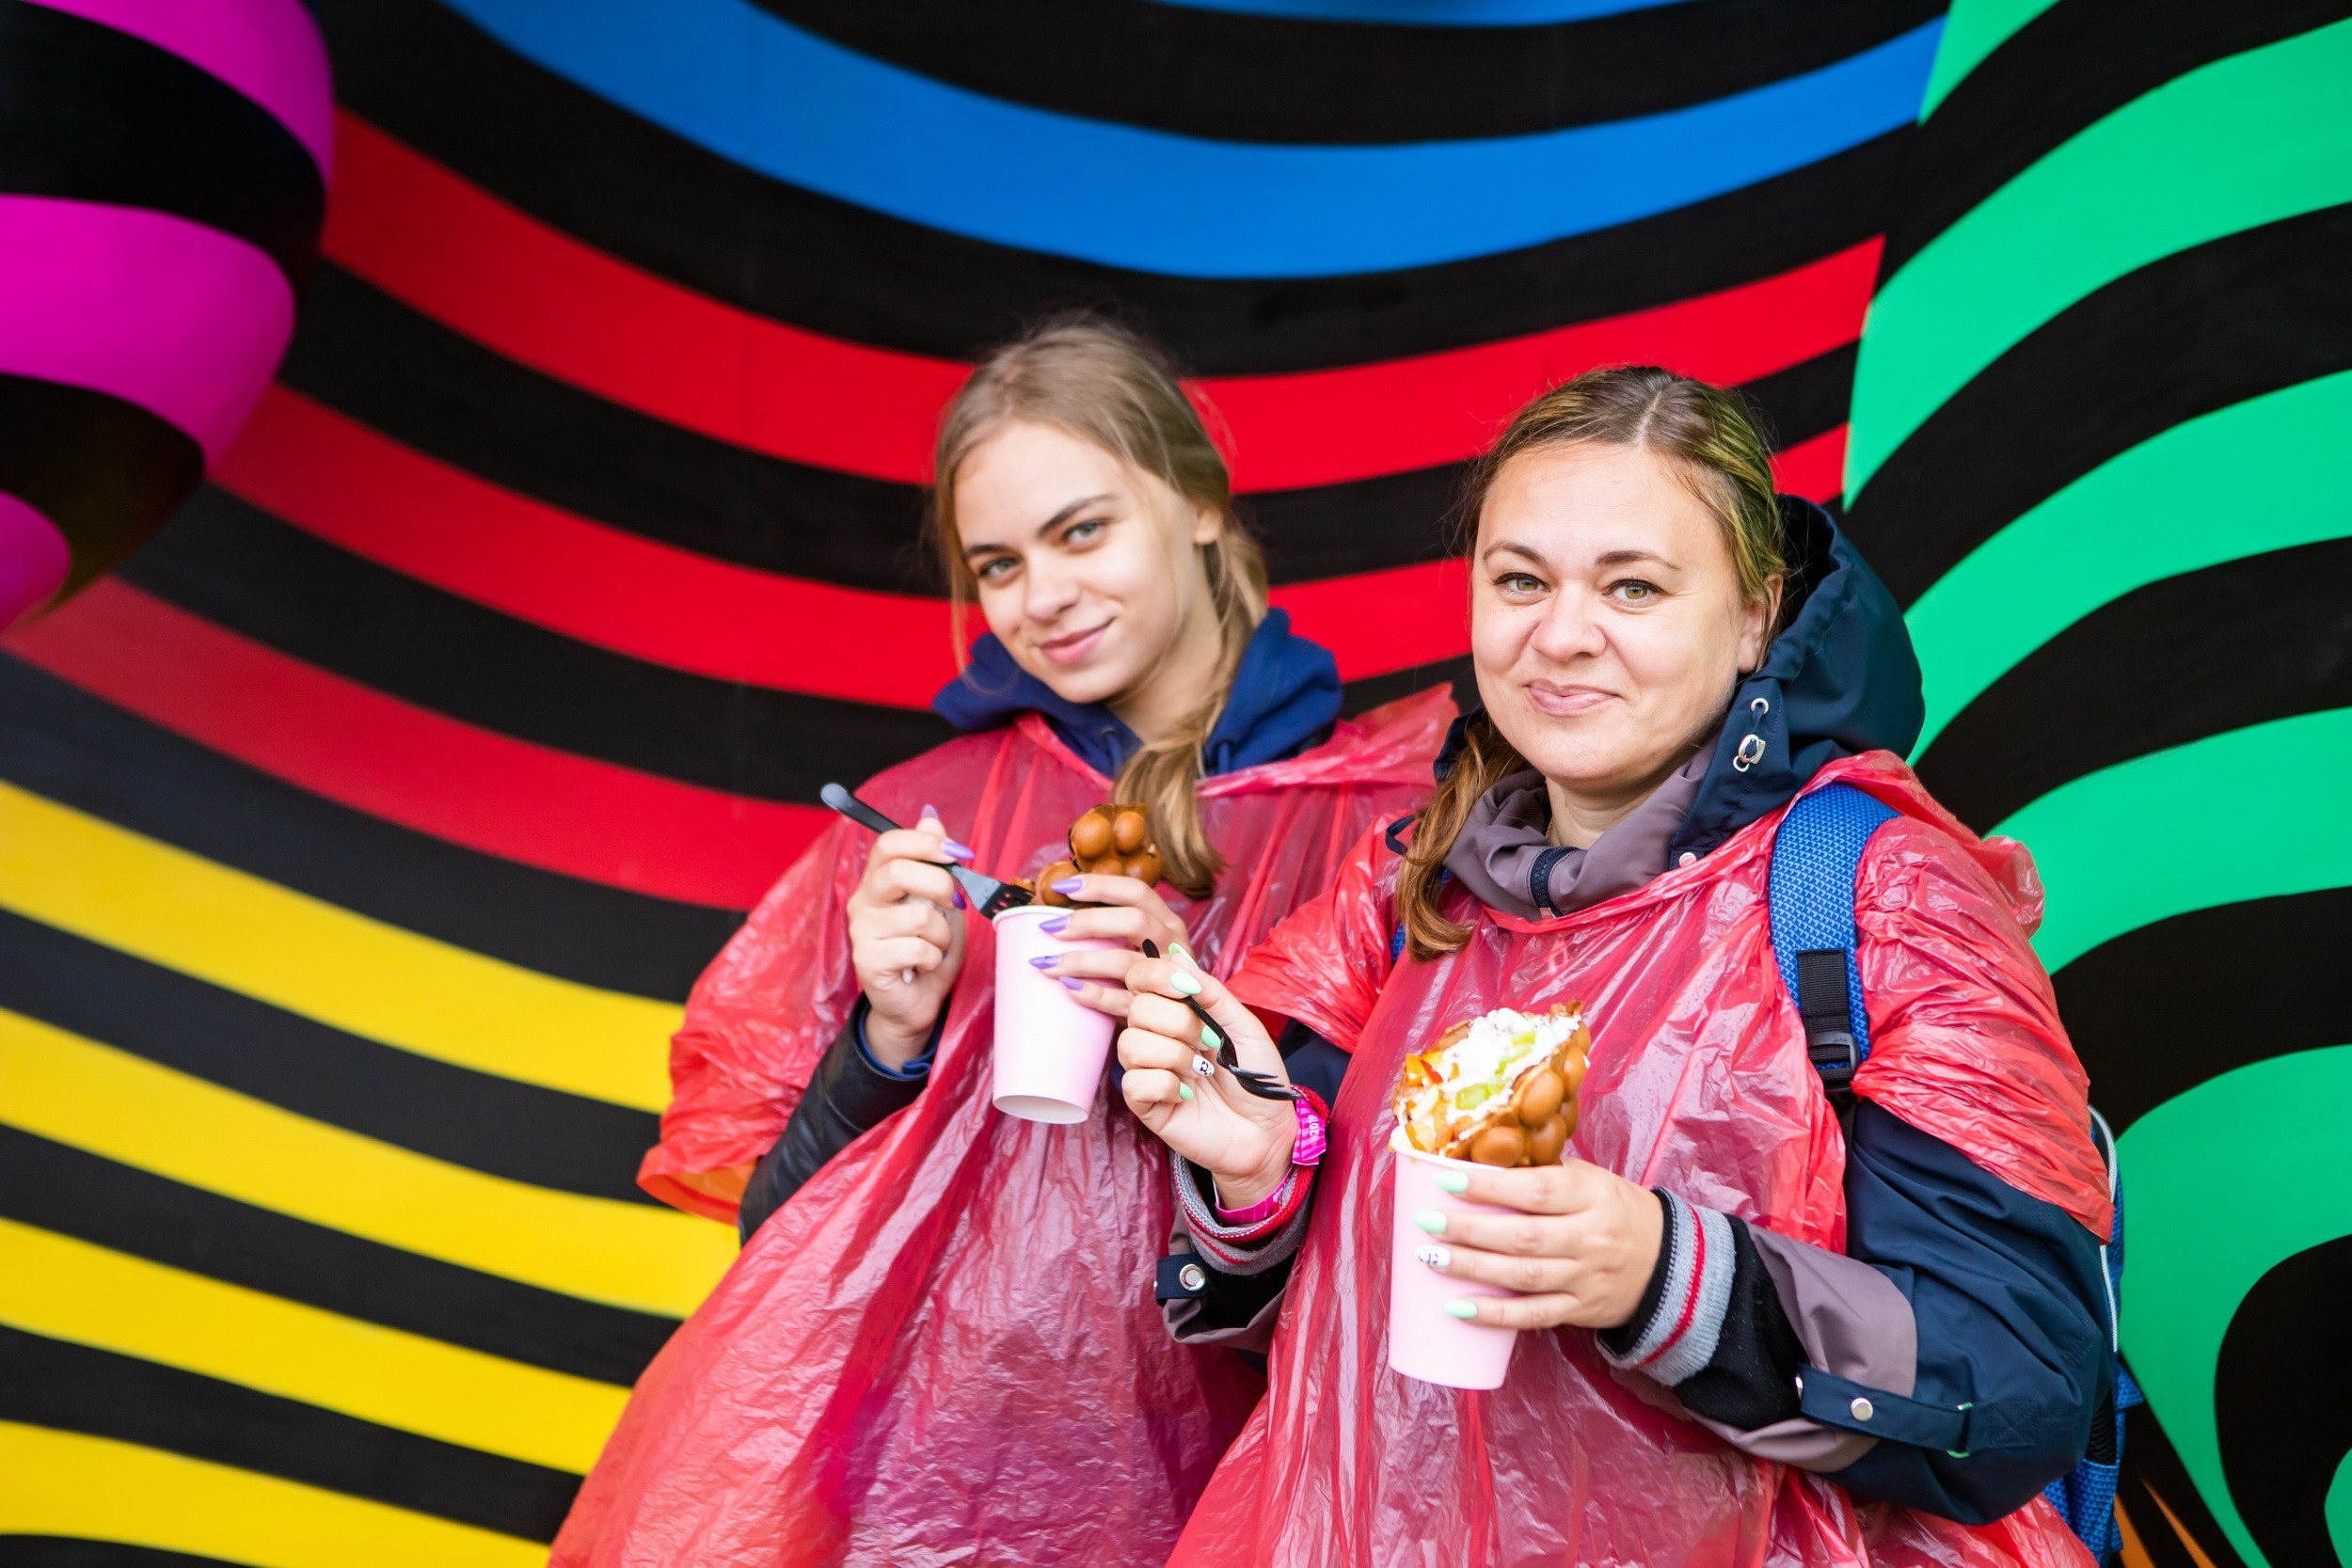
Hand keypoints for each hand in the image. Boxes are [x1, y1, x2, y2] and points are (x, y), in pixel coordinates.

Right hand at [843, 805, 968, 1066]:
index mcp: (879, 880)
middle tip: (954, 905)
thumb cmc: (928, 950)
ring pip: (918, 916)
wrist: (916, 1002)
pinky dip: (933, 958)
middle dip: (941, 885)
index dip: (927, 842)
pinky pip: (916, 948)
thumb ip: (935, 862)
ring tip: (935, 947)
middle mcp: (863, 901)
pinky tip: (923, 965)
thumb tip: (931, 815)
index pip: (890, 843)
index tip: (959, 853)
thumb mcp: (940, 902)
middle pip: (899, 871)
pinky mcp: (866, 960)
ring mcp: (861, 931)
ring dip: (942, 934)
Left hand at [1022, 872, 1192, 1019]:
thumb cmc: (1146, 974)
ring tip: (1047, 964)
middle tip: (1049, 927)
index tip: (1062, 886)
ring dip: (1081, 961)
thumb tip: (1056, 912)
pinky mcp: (1155, 1009)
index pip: (1137, 892)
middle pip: (1134, 921)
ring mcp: (1166, 978)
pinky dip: (1093, 994)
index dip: (1100, 885)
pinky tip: (1069, 988)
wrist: (1176, 1022)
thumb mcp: (1142, 944)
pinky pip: (1121, 1000)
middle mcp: (1171, 944)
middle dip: (1088, 921)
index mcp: (1166, 921)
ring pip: (1124, 961)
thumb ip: (1112, 927)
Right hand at [1117, 954, 1297, 1207]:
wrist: (1267, 1130)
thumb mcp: (1243, 1025)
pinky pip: (1135, 1081)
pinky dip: (1167, 1085)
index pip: (1141, 977)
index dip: (1156, 975)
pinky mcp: (1144, 1103)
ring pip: (1131, 1044)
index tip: (1188, 990)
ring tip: (1201, 1073)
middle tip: (1210, 1043)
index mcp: (1176, 1011)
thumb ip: (1210, 992)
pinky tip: (1189, 1094)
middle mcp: (1155, 1035)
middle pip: (1138, 1008)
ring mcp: (1146, 1069)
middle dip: (1180, 1023)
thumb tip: (1176, 954)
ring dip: (1175, 1056)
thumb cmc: (1257, 1077)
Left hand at [1410, 1160, 1662, 1329]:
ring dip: (1473, 1269)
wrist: (1668, 1263)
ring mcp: (1586, 1278)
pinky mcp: (1582, 1311)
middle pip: (1524, 1236)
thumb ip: (1545, 1171)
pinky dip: (1496, 1315)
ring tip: (1430, 1259)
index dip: (1490, 1186)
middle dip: (1470, 1229)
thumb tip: (1479, 1156)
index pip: (1537, 1190)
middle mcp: (1591, 1237)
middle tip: (1428, 1221)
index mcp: (1593, 1195)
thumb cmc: (1614, 1210)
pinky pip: (1535, 1316)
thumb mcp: (1591, 1180)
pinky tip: (1459, 1308)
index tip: (1446, 1179)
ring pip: (1524, 1276)